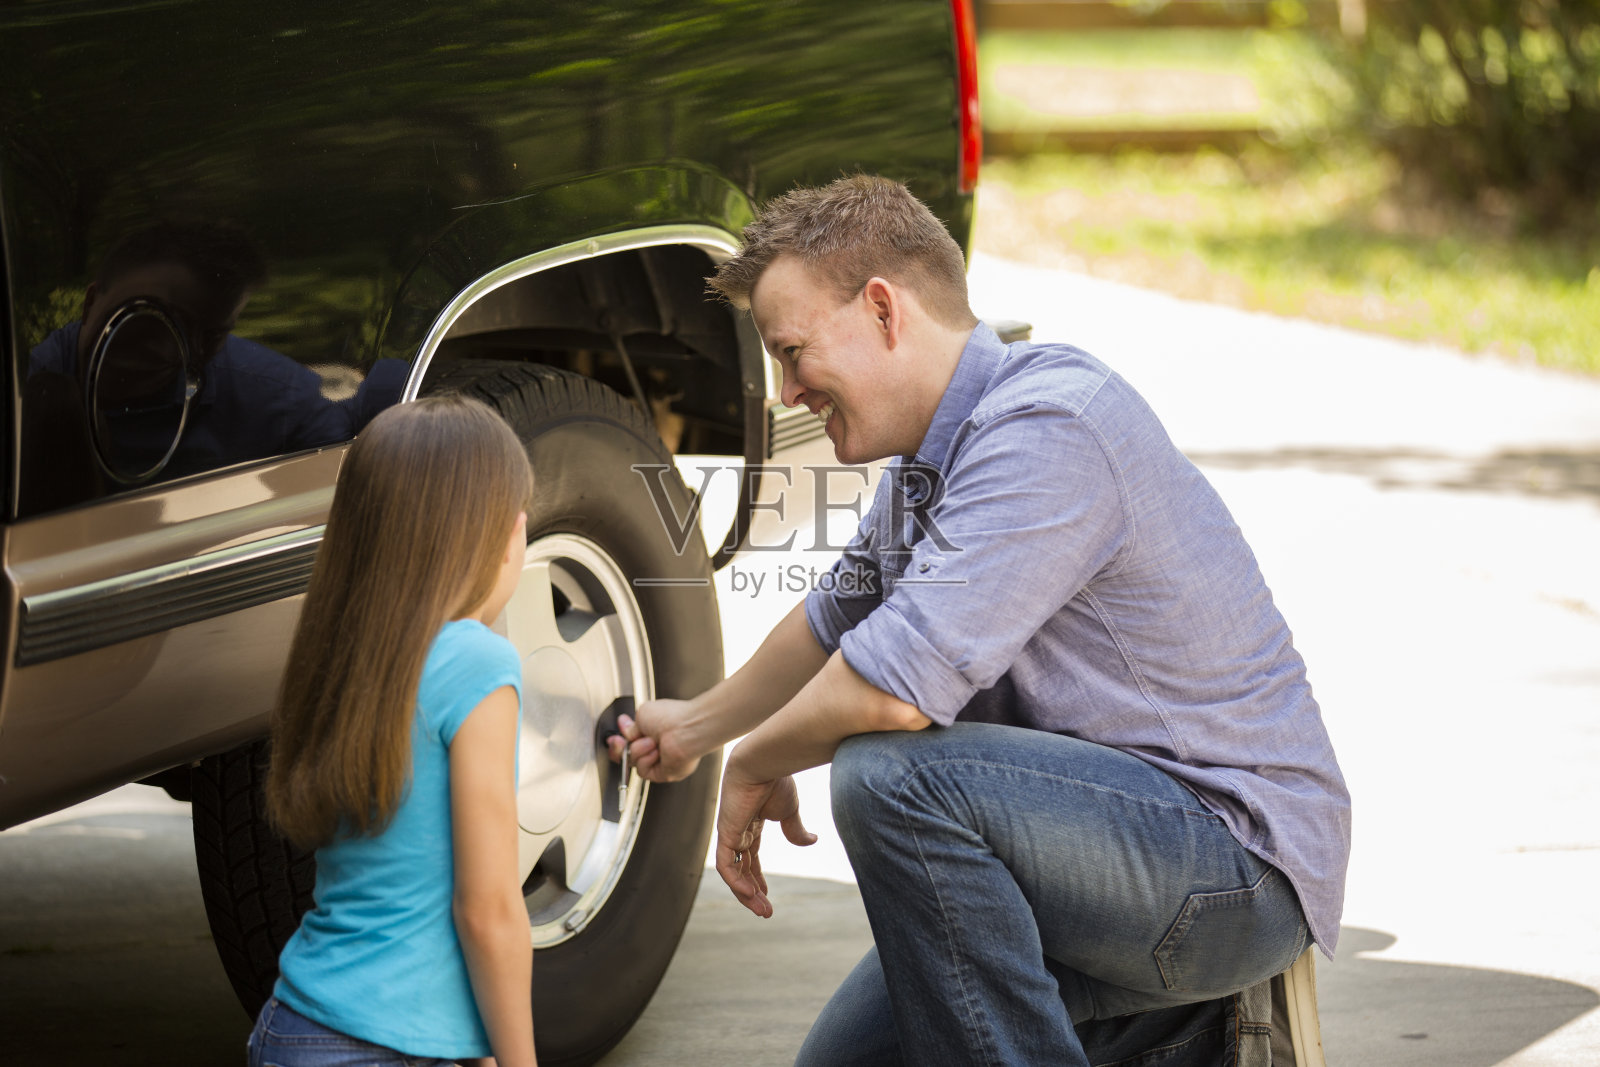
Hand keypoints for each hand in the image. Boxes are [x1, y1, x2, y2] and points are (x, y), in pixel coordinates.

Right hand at [605, 699, 703, 782]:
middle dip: (621, 748)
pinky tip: (657, 751)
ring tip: (652, 741)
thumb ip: (631, 725)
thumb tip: (625, 728)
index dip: (621, 739)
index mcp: (655, 730)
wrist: (686, 729)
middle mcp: (658, 746)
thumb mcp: (643, 714)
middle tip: (621, 742)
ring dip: (639, 750)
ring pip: (634, 762)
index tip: (616, 736)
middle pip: (629, 755)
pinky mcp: (664, 773)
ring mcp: (661, 760)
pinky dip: (646, 761)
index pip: (632, 740)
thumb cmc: (673, 718)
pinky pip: (643, 772)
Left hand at [714, 757, 815, 917]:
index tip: (767, 895)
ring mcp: (731, 833)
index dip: (757, 877)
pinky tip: (751, 894)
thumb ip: (795, 829)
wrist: (764, 762)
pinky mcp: (726, 833)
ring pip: (734, 872)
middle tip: (765, 912)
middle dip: (752, 892)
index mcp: (752, 823)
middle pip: (742, 868)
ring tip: (762, 910)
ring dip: (746, 893)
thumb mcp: (789, 810)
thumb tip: (812, 842)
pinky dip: (737, 882)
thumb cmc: (776, 780)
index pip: (751, 857)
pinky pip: (726, 865)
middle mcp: (739, 830)